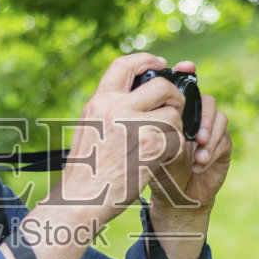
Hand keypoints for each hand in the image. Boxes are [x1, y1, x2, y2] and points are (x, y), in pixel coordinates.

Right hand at [60, 52, 189, 223]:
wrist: (82, 199)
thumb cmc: (86, 168)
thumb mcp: (91, 127)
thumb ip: (112, 108)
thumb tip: (141, 92)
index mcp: (99, 101)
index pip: (125, 65)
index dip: (147, 60)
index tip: (162, 63)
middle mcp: (117, 108)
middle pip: (162, 87)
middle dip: (175, 96)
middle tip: (176, 107)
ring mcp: (136, 126)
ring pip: (173, 114)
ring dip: (173, 128)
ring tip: (160, 144)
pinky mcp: (152, 147)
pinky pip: (176, 138)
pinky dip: (174, 148)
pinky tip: (159, 158)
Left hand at [149, 60, 231, 217]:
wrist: (173, 199)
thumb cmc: (156, 170)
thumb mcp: (147, 145)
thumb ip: (150, 123)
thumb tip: (147, 101)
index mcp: (176, 111)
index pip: (184, 85)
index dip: (186, 72)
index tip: (186, 66)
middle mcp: (195, 117)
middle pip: (204, 98)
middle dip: (200, 112)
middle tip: (194, 132)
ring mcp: (210, 130)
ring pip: (218, 116)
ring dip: (207, 134)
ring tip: (196, 151)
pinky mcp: (223, 146)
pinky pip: (224, 138)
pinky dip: (211, 151)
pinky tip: (198, 164)